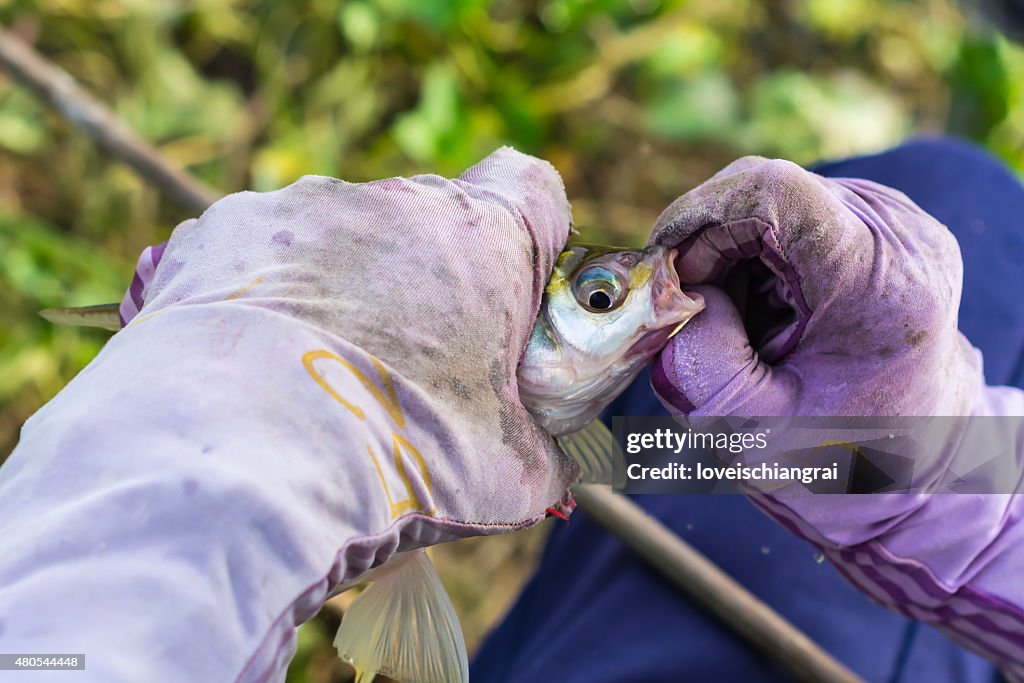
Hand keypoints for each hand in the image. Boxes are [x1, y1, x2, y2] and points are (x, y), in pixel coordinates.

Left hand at [0, 148, 576, 681]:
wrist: (248, 466)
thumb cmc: (401, 461)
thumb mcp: (511, 477)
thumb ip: (543, 449)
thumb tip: (555, 461)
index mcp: (483, 241)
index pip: (530, 187)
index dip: (527, 230)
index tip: (509, 281)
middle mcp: (396, 204)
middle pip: (427, 221)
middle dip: (422, 278)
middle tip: (403, 361)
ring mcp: (302, 208)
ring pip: (337, 236)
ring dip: (337, 287)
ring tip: (310, 374)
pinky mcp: (222, 232)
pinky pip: (255, 254)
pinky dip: (258, 296)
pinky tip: (248, 365)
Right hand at [646, 157, 983, 417]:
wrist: (916, 449)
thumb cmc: (838, 451)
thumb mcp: (751, 432)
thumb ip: (701, 363)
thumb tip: (683, 291)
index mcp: (879, 285)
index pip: (773, 193)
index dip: (699, 217)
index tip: (671, 275)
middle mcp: (899, 235)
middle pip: (764, 191)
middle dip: (709, 248)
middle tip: (700, 316)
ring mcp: (896, 219)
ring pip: (771, 198)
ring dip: (731, 254)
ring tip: (745, 324)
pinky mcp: (880, 219)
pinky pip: (792, 210)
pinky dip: (756, 254)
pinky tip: (767, 307)